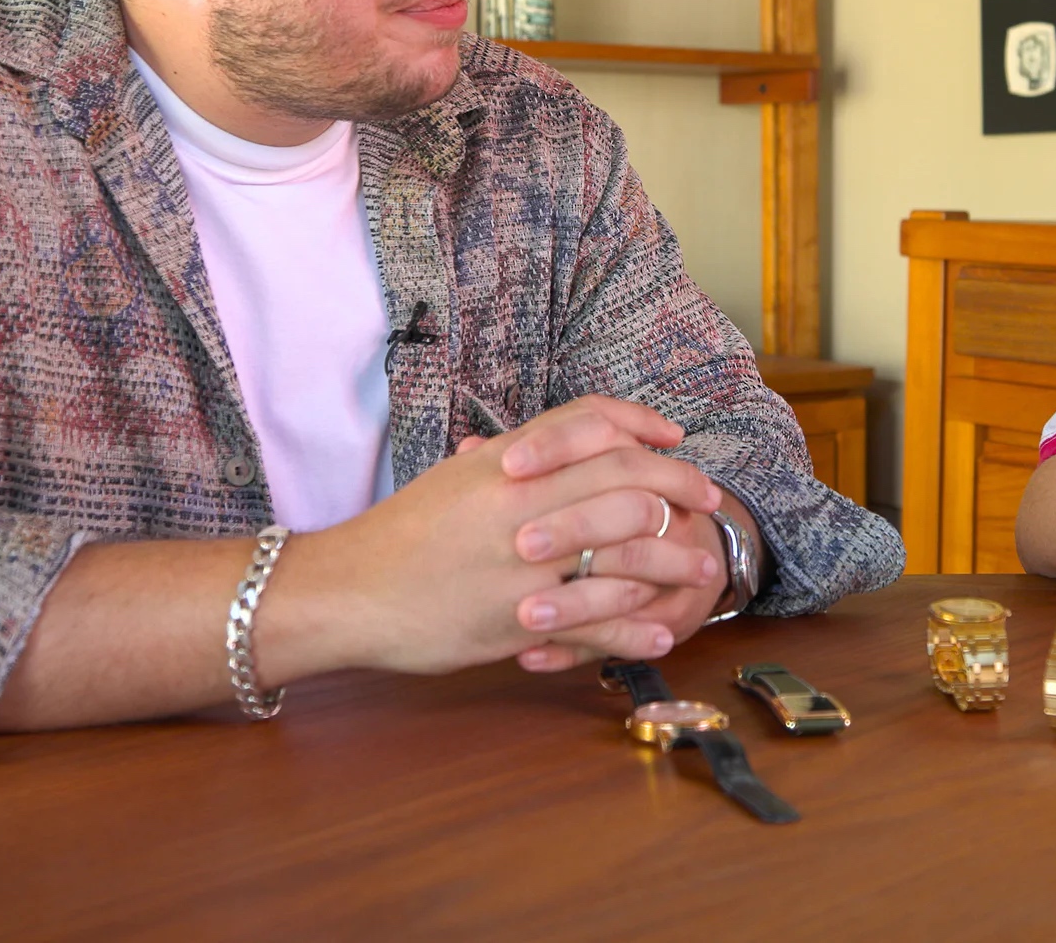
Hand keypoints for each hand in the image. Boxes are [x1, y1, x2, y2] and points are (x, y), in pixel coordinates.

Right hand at [292, 396, 722, 674]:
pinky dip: (637, 628)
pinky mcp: (521, 620)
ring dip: (674, 559)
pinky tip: (662, 632)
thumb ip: (504, 462)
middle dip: (678, 488)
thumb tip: (536, 444)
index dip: (642, 425)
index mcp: (508, 463)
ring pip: (626, 551)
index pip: (593, 423)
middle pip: (626, 481)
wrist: (347, 593)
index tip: (674, 439)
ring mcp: (526, 564)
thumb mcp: (453, 481)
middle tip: (708, 500)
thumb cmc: (397, 537)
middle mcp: (523, 504)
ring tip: (702, 567)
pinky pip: (600, 622)